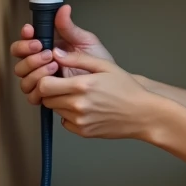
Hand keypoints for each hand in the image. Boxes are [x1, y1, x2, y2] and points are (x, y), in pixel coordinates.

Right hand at [10, 5, 115, 104]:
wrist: (108, 83)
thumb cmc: (97, 61)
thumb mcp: (85, 41)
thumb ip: (69, 27)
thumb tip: (64, 8)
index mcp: (47, 47)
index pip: (25, 40)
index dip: (24, 36)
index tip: (31, 31)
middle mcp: (40, 63)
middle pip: (18, 58)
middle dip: (28, 53)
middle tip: (45, 50)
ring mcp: (41, 80)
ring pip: (23, 77)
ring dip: (35, 69)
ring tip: (54, 65)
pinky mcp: (46, 96)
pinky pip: (31, 95)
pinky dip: (39, 88)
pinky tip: (52, 81)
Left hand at [36, 52, 161, 140]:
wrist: (142, 114)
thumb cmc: (127, 89)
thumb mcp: (105, 66)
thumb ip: (78, 58)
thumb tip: (57, 53)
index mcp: (81, 86)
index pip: (44, 84)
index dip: (44, 78)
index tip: (52, 75)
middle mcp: (78, 105)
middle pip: (46, 98)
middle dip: (51, 90)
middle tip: (65, 85)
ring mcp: (80, 121)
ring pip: (55, 110)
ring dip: (61, 102)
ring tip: (79, 96)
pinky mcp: (83, 132)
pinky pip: (65, 122)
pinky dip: (69, 115)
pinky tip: (85, 108)